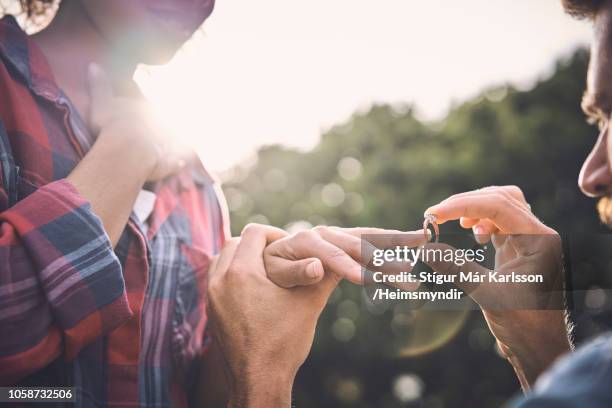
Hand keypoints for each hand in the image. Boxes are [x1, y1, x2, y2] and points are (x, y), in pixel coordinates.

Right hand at [87, 63, 190, 181]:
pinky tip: (180, 163)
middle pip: (165, 120)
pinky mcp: (167, 161)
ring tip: (177, 141)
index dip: (147, 107)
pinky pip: (175, 162)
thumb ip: (99, 86)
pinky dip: (177, 162)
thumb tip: (93, 65)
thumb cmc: (112, 125)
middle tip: (165, 125)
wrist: (128, 148)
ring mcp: (166, 142)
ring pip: (174, 138)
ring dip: (175, 139)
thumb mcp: (101, 103)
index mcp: (145, 108)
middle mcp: (160, 123)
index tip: (146, 108)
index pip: (148, 105)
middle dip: (164, 122)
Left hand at [207, 224, 342, 406]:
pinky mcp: (211, 312)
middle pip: (234, 243)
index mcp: (241, 273)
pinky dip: (232, 275)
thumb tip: (340, 257)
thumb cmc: (283, 343)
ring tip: (266, 269)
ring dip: (241, 258)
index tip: (290, 245)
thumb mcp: (309, 304)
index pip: (254, 233)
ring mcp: (211, 297)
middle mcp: (220, 281)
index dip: (275, 234)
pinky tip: (253, 288)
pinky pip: (217, 279)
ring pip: (222, 260)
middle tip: (279, 254)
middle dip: (257, 244)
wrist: (258, 381)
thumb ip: (324, 275)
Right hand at [424, 186, 571, 389]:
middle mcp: (539, 235)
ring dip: (475, 208)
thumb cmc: (522, 324)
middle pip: (502, 198)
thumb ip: (456, 267)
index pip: (499, 206)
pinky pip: (501, 222)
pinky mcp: (520, 249)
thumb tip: (425, 248)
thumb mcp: (486, 293)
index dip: (464, 205)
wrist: (540, 346)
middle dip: (467, 202)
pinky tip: (471, 234)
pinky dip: (481, 221)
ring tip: (454, 221)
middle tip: (437, 214)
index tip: (435, 214)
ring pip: (502, 206)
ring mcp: (531, 241)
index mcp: (539, 241)